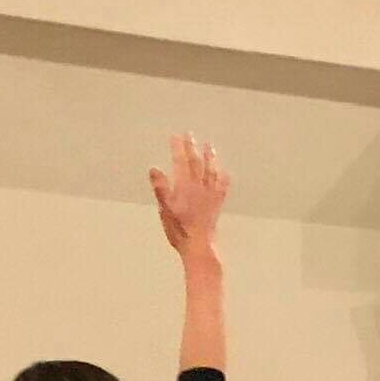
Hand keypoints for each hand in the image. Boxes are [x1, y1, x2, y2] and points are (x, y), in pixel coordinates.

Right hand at [149, 134, 228, 260]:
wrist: (199, 246)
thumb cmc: (179, 229)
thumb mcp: (165, 209)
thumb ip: (161, 188)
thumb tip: (154, 169)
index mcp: (185, 187)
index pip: (180, 162)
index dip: (177, 149)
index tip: (175, 136)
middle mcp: (199, 188)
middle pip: (196, 163)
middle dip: (192, 148)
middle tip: (190, 135)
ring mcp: (210, 195)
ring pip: (211, 172)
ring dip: (210, 158)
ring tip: (209, 147)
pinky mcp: (217, 205)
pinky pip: (222, 187)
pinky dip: (223, 178)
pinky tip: (225, 173)